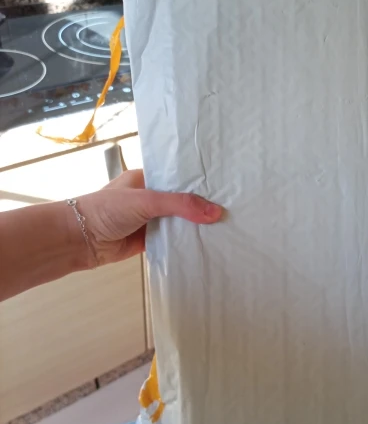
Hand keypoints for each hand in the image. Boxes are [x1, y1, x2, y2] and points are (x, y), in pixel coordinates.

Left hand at [72, 169, 222, 267]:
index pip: (180, 178)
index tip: (226, 187)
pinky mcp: (148, 240)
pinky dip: (184, 243)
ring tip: (226, 227)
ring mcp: (149, 220)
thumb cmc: (105, 210)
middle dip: (201, 207)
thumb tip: (215, 212)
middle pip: (182, 202)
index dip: (201, 183)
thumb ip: (180, 205)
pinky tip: (206, 244)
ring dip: (194, 227)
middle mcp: (150, 198)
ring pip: (178, 223)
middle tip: (233, 209)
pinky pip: (171, 241)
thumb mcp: (146, 200)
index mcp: (147, 179)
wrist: (78, 240)